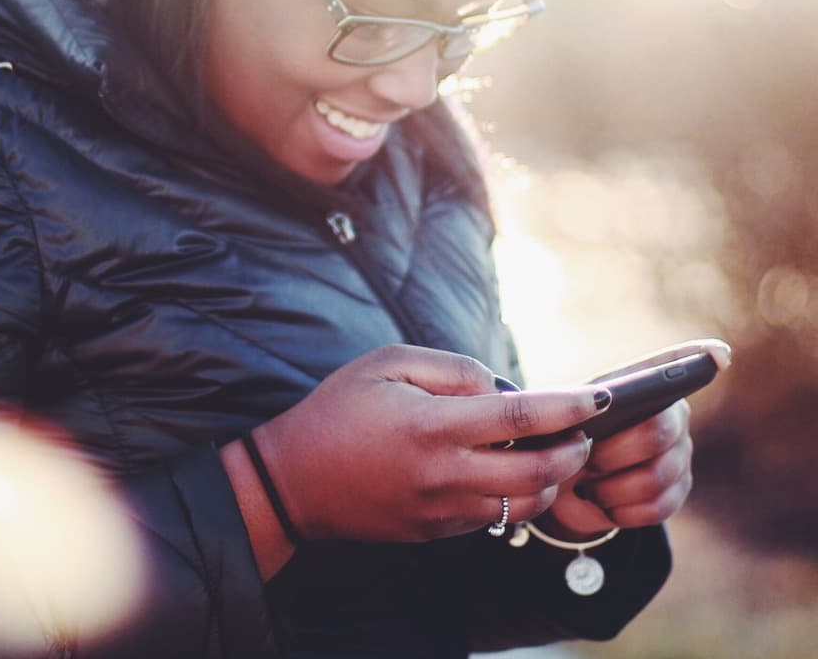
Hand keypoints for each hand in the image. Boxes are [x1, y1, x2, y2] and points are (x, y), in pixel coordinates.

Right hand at [250, 345, 608, 543]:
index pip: (522, 416)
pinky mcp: (438, 532)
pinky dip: (515, 494)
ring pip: (526, 504)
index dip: (569, 406)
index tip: (600, 396)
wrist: (295, 480)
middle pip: (539, 471)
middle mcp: (444, 474)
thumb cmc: (340, 409)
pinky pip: (494, 517)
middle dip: (574, 450)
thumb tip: (501, 388)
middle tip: (581, 429)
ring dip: (551, 478)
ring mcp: (443, 510)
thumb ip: (451, 369)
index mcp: (433, 426)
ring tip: (550, 450)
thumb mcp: (387, 363)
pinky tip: (507, 469)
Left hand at [540, 338, 729, 537]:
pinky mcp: (679, 490)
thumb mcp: (560, 417)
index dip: (698, 357)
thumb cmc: (561, 439)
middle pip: (657, 431)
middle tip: (586, 458)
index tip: (718, 354)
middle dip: (615, 452)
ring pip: (657, 476)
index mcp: (640, 386)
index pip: (672, 365)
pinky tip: (606, 504)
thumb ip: (579, 406)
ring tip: (590, 486)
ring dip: (614, 487)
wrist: (561, 486)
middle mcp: (671, 414)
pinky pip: (658, 506)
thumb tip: (601, 401)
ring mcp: (680, 452)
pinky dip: (624, 510)